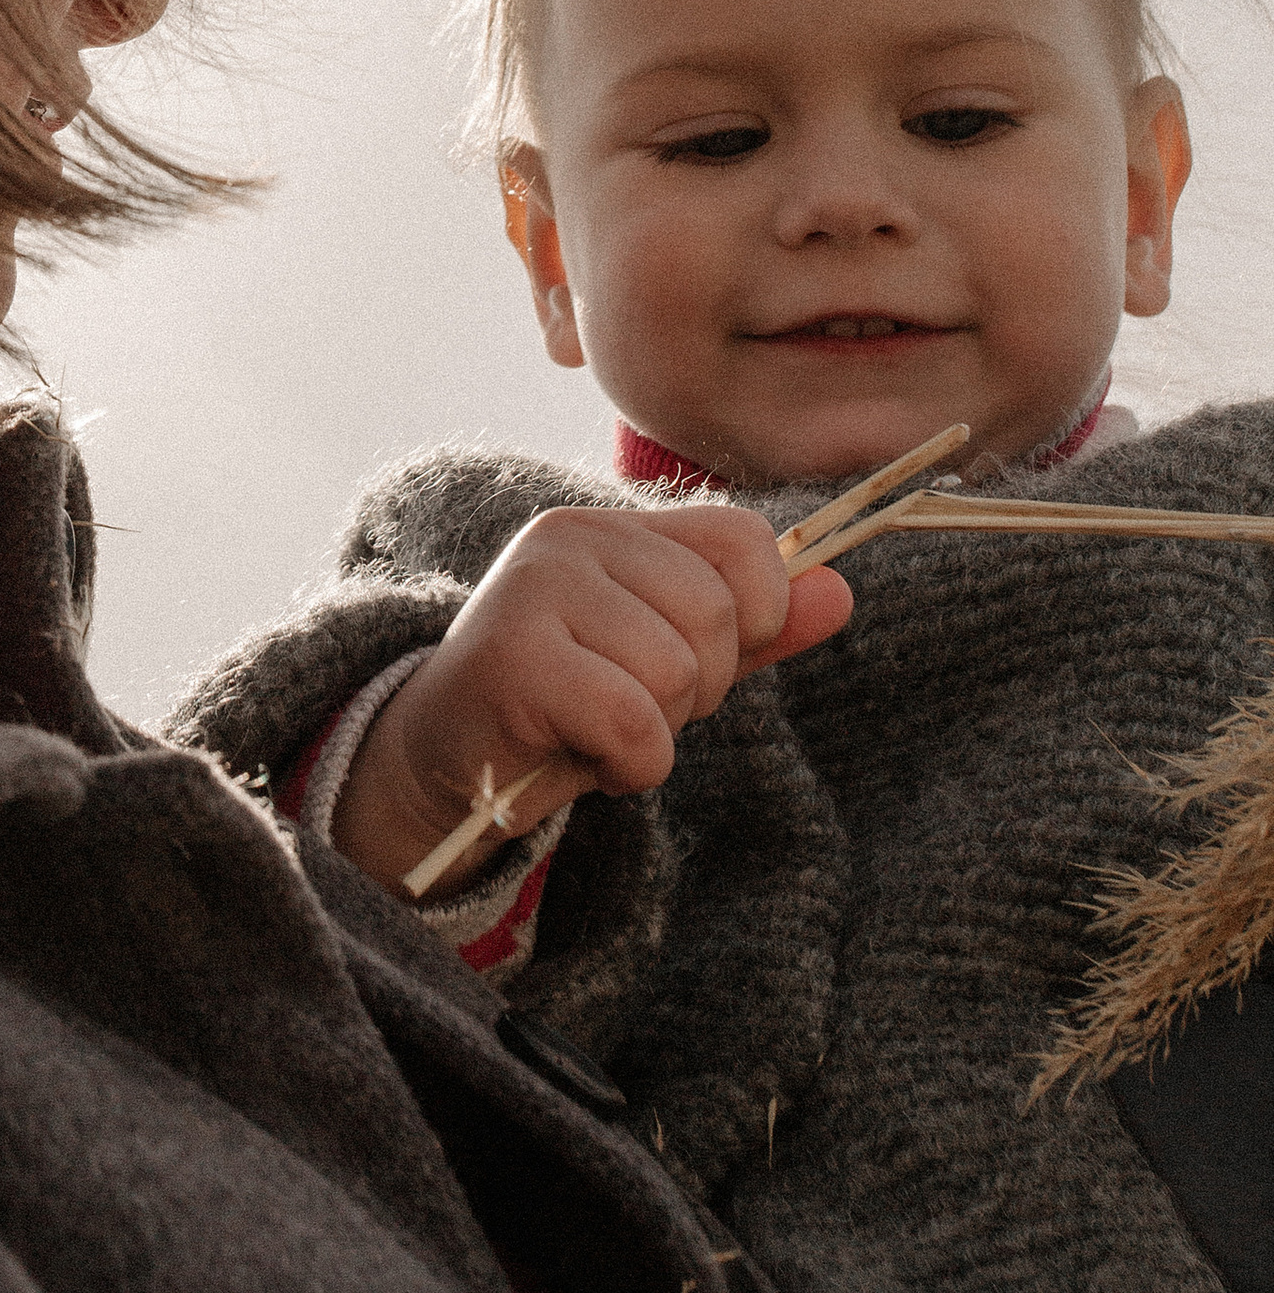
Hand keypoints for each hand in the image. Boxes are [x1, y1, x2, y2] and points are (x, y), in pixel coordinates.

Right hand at [331, 504, 852, 898]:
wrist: (448, 766)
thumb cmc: (562, 710)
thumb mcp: (666, 664)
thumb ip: (753, 630)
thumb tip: (843, 593)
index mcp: (611, 526)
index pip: (744, 540)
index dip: (757, 615)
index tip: (700, 661)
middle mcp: (569, 537)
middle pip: (718, 615)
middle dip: (698, 690)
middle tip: (627, 706)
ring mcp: (534, 589)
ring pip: (679, 672)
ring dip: (655, 732)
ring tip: (596, 730)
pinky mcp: (513, 657)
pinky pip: (634, 722)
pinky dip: (627, 765)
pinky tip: (582, 758)